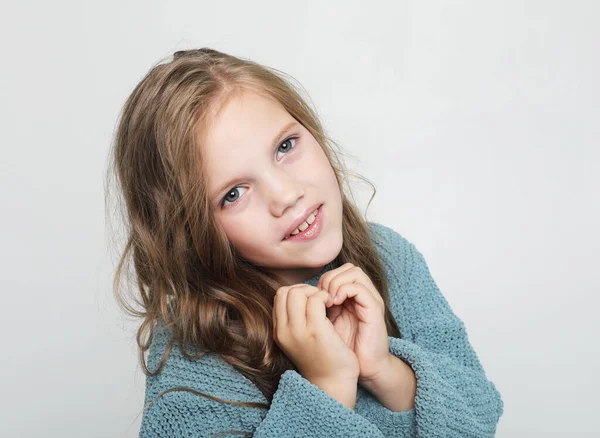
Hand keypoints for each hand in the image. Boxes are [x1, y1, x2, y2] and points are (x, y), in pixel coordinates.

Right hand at [272, 283, 359, 384]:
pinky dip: (326, 297)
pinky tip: (334, 306)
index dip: (298, 292)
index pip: (280, 295)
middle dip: (306, 289)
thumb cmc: (322, 357)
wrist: (332, 383)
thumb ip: (295, 318)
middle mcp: (284, 331)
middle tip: (321, 300)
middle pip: (286, 291)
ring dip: (316, 292)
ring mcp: (298, 331)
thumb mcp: (300, 337)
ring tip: (327, 303)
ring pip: (298, 292)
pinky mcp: (315, 332)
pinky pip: (316, 300)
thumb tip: (303, 292)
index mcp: (279, 331)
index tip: (313, 301)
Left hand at [317, 263, 391, 381]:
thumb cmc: (344, 350)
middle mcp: (363, 295)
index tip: (313, 297)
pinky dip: (344, 290)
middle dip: (329, 278)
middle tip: (320, 296)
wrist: (366, 368)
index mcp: (352, 297)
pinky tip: (335, 304)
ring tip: (328, 300)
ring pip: (354, 271)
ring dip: (336, 282)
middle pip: (348, 267)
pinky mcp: (375, 308)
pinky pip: (359, 287)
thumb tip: (302, 294)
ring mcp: (370, 300)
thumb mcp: (326, 324)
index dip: (323, 279)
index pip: (338, 271)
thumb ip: (319, 307)